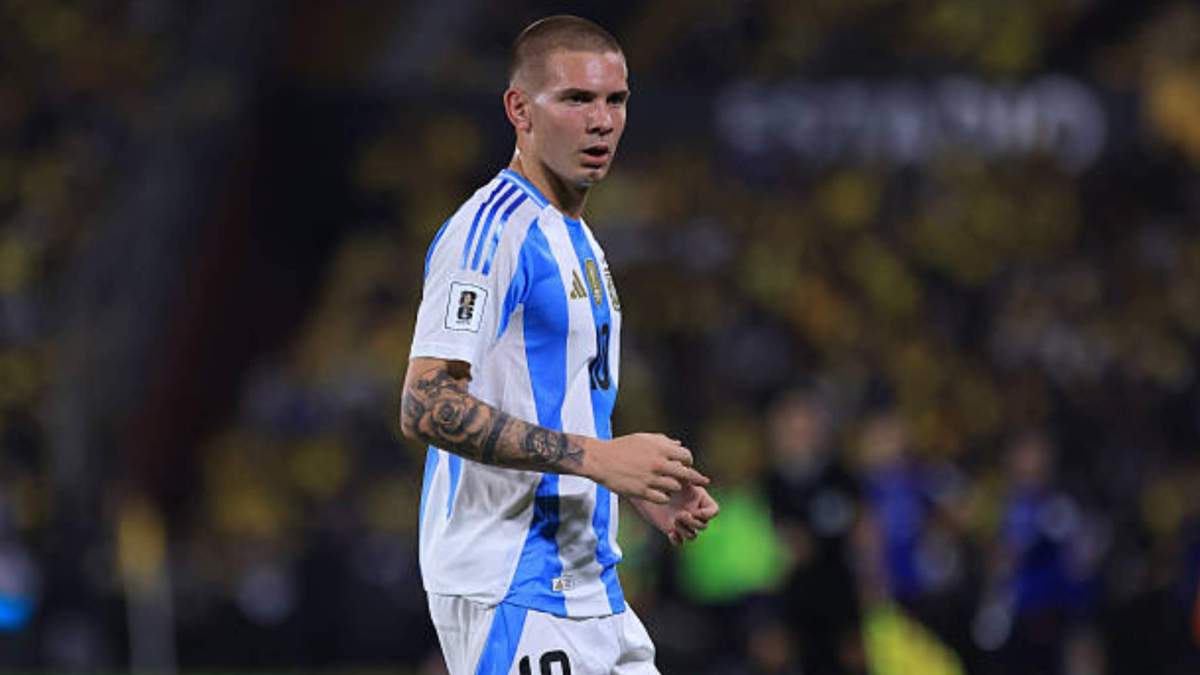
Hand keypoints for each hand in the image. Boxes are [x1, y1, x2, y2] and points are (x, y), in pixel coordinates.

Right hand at [580, 433, 708, 502]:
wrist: (600, 459)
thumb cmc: (622, 447)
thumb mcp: (643, 438)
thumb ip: (663, 441)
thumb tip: (679, 444)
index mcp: (660, 448)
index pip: (687, 456)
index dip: (688, 461)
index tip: (684, 465)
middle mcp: (658, 464)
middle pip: (685, 474)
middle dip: (688, 477)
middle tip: (686, 480)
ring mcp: (651, 479)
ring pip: (675, 487)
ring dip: (673, 487)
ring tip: (666, 485)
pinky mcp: (642, 492)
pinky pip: (663, 498)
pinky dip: (663, 497)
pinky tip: (658, 493)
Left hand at [634, 482, 719, 545]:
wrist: (645, 487)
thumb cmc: (662, 477)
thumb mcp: (676, 475)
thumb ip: (689, 476)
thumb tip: (706, 480)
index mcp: (699, 499)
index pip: (713, 510)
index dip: (708, 514)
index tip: (697, 512)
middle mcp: (693, 511)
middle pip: (703, 525)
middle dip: (693, 522)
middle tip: (680, 514)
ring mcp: (683, 522)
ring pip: (693, 535)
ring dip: (686, 531)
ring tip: (674, 520)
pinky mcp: (672, 529)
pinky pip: (680, 542)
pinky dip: (677, 540)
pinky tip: (671, 533)